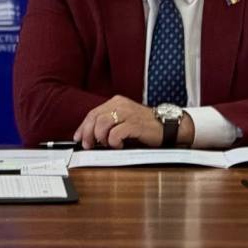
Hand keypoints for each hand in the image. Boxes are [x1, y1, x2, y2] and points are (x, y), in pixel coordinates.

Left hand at [73, 96, 195, 148]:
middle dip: (88, 134)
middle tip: (90, 145)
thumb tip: (91, 136)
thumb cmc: (145, 126)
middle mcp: (121, 105)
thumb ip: (109, 124)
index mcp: (116, 102)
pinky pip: (116, 133)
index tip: (79, 138)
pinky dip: (113, 142)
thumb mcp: (124, 120)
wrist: (168, 126)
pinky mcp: (135, 124)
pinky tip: (119, 145)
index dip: (83, 127)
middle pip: (95, 118)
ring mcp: (128, 113)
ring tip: (106, 144)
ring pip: (102, 124)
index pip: (93, 113)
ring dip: (100, 137)